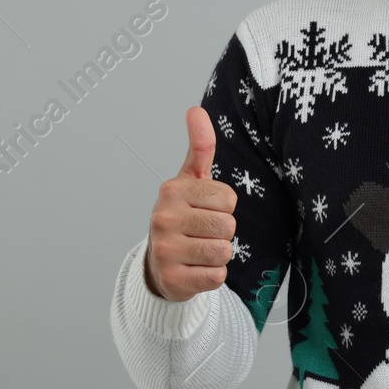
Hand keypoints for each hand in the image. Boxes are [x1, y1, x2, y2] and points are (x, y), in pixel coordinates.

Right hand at [144, 106, 238, 301]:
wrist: (159, 265)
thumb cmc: (182, 216)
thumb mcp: (191, 181)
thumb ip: (200, 146)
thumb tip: (196, 109)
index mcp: (172, 190)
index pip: (229, 199)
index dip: (224, 207)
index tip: (205, 210)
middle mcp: (163, 218)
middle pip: (228, 226)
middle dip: (223, 232)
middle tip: (202, 233)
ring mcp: (165, 250)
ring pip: (224, 251)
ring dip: (219, 254)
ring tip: (199, 250)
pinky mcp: (172, 280)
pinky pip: (216, 277)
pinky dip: (212, 275)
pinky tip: (195, 269)